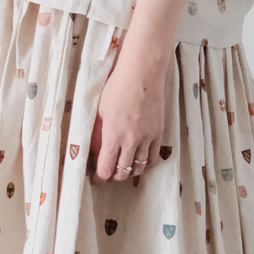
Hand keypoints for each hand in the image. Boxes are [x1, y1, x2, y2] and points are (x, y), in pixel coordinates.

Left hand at [90, 52, 166, 182]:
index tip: (96, 178)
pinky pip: (152, 157)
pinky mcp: (158, 133)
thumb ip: (97, 135)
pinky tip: (138, 158)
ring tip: (124, 166)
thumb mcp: (100, 112)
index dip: (100, 178)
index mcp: (113, 136)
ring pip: (139, 168)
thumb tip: (94, 152)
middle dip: (113, 176)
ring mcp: (147, 138)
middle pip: (122, 172)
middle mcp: (131, 141)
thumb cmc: (117, 88)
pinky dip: (144, 162)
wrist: (142, 74)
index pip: (106, 169)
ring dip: (129, 170)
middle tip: (108, 172)